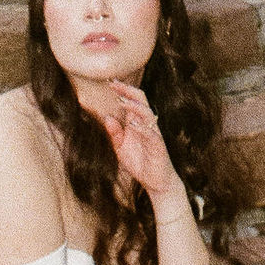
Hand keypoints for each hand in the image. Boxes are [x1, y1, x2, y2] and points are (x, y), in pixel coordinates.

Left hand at [100, 82, 182, 203]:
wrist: (156, 182)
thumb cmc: (140, 163)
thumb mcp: (121, 149)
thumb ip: (114, 133)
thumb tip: (106, 117)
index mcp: (137, 122)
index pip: (131, 100)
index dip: (122, 90)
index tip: (110, 81)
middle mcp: (146, 124)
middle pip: (141, 100)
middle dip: (128, 91)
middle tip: (114, 84)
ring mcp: (153, 134)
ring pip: (147, 114)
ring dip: (134, 106)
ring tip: (121, 101)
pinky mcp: (158, 146)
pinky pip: (151, 134)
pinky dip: (142, 127)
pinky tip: (132, 124)